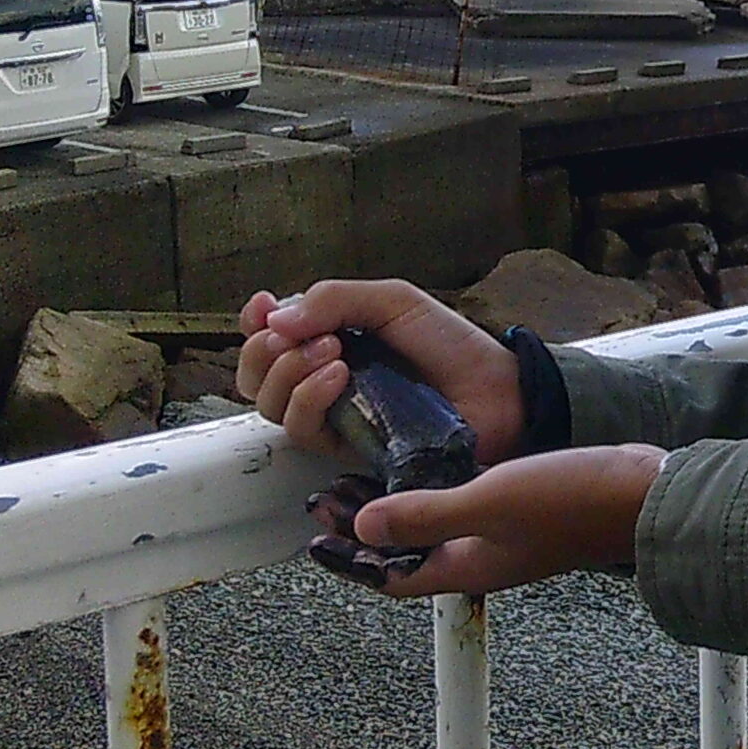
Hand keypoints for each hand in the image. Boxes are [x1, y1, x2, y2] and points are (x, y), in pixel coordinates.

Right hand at [238, 280, 524, 465]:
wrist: (494, 389)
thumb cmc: (447, 343)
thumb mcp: (392, 302)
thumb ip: (333, 300)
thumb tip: (272, 318)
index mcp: (329, 337)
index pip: (268, 335)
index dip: (253, 323)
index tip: (262, 307)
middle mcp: (322, 378)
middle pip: (255, 373)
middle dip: (265, 350)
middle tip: (305, 335)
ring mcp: (333, 414)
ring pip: (270, 404)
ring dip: (287, 373)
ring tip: (332, 353)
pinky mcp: (345, 448)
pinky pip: (303, 430)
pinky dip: (309, 399)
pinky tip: (337, 377)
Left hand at [309, 444, 669, 597]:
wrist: (647, 495)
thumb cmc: (574, 501)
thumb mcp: (490, 501)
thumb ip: (425, 514)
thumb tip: (364, 529)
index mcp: (468, 566)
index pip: (391, 578)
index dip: (350, 562)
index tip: (315, 538)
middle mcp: (482, 558)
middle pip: (406, 555)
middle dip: (363, 532)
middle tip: (329, 498)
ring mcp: (506, 538)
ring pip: (433, 532)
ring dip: (395, 510)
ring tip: (365, 478)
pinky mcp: (525, 514)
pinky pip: (462, 510)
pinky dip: (433, 494)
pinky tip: (433, 464)